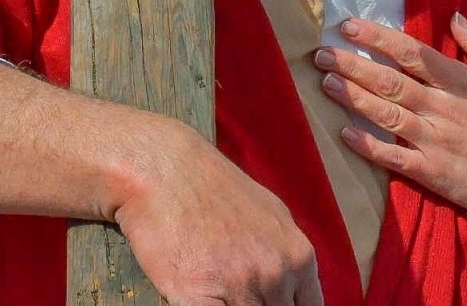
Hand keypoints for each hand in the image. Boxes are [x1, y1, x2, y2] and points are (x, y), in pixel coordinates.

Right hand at [112, 121, 321, 305]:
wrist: (167, 173)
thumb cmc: (216, 190)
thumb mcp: (273, 216)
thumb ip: (287, 257)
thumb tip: (294, 286)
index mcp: (299, 257)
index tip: (272, 302)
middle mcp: (276, 275)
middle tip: (240, 294)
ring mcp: (239, 288)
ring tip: (220, 290)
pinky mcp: (198, 299)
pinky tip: (201, 296)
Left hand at [317, 15, 466, 248]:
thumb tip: (455, 18)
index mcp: (461, 82)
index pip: (410, 53)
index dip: (377, 38)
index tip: (349, 26)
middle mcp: (442, 108)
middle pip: (389, 81)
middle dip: (352, 64)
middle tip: (323, 53)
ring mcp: (434, 141)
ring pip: (385, 114)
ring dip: (353, 97)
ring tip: (326, 82)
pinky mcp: (430, 172)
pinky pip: (391, 156)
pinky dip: (367, 145)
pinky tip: (344, 133)